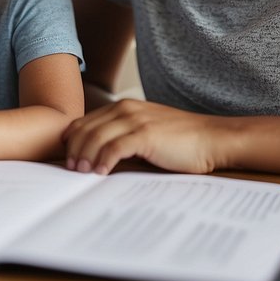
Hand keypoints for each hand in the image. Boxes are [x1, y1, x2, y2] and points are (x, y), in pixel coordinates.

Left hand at [63, 99, 222, 175]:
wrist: (212, 138)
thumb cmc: (181, 140)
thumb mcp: (146, 132)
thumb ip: (124, 136)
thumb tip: (99, 156)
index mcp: (124, 107)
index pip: (86, 121)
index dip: (72, 139)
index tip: (67, 156)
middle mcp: (126, 109)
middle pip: (86, 128)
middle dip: (74, 149)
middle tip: (71, 169)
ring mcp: (136, 120)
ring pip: (96, 137)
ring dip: (85, 156)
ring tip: (81, 173)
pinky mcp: (146, 135)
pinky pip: (115, 148)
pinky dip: (103, 161)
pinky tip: (100, 173)